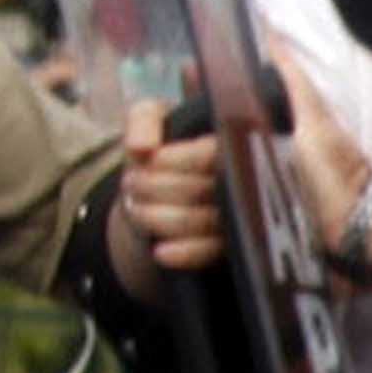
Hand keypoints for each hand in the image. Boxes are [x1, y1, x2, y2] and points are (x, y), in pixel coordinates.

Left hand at [106, 100, 230, 286]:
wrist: (161, 192)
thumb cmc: (162, 150)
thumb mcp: (151, 120)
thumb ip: (143, 120)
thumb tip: (141, 149)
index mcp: (229, 146)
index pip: (213, 154)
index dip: (179, 160)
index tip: (151, 160)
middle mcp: (240, 182)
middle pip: (200, 190)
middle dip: (155, 187)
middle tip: (131, 182)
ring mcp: (236, 217)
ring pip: (197, 221)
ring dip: (155, 216)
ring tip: (134, 206)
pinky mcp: (228, 246)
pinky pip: (209, 252)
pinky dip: (184, 253)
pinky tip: (160, 251)